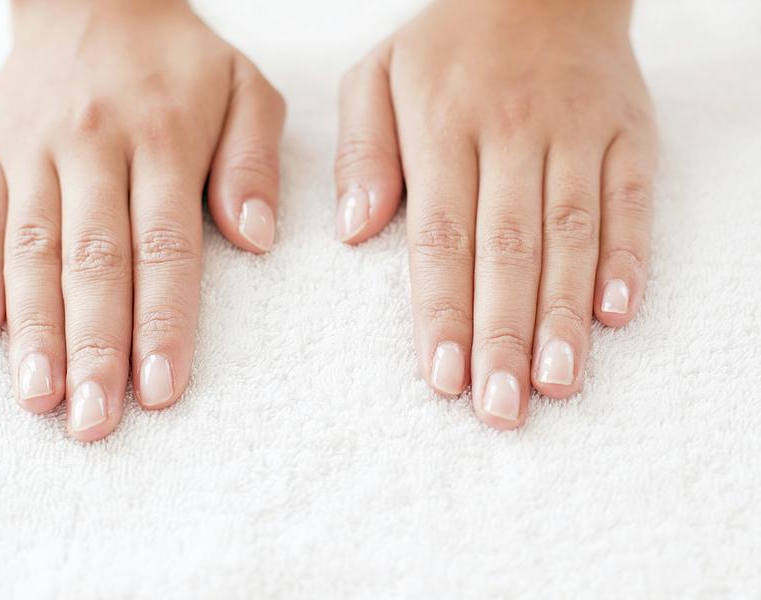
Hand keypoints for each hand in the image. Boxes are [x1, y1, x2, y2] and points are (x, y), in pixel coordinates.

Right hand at [0, 0, 284, 440]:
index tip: (161, 388)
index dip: (162, 322)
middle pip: (94, 262)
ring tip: (40, 397)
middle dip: (95, 348)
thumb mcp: (246, 90)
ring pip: (30, 250)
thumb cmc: (178, 60)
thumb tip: (256, 240)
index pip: (166, 247)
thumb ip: (253, 162)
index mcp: (164, 137)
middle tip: (96, 422)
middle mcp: (93, 146)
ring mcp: (32, 148)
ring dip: (35, 330)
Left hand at [334, 0, 655, 427]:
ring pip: (571, 236)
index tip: (442, 376)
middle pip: (507, 250)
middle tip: (499, 408)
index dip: (442, 311)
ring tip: (554, 384)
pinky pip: (631, 201)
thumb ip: (363, 152)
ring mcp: (576, 135)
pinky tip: (615, 315)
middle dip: (502, 335)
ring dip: (563, 316)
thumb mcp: (376, 76)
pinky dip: (628, 259)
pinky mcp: (628, 134)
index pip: (441, 237)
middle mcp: (511, 134)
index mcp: (442, 127)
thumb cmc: (447, 43)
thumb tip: (356, 231)